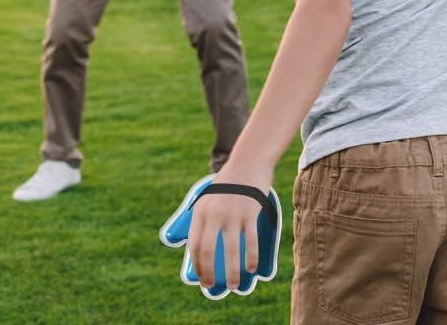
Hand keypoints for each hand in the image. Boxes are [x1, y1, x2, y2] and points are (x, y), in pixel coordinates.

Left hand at [188, 161, 273, 290]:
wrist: (247, 161)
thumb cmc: (228, 183)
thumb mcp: (208, 197)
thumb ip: (203, 218)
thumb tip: (199, 247)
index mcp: (201, 211)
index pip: (194, 244)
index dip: (197, 265)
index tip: (202, 279)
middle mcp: (214, 213)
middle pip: (208, 250)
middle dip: (210, 273)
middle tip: (214, 286)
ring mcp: (232, 213)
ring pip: (231, 250)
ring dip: (232, 272)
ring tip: (234, 285)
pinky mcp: (250, 212)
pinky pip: (250, 241)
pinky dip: (250, 258)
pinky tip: (251, 268)